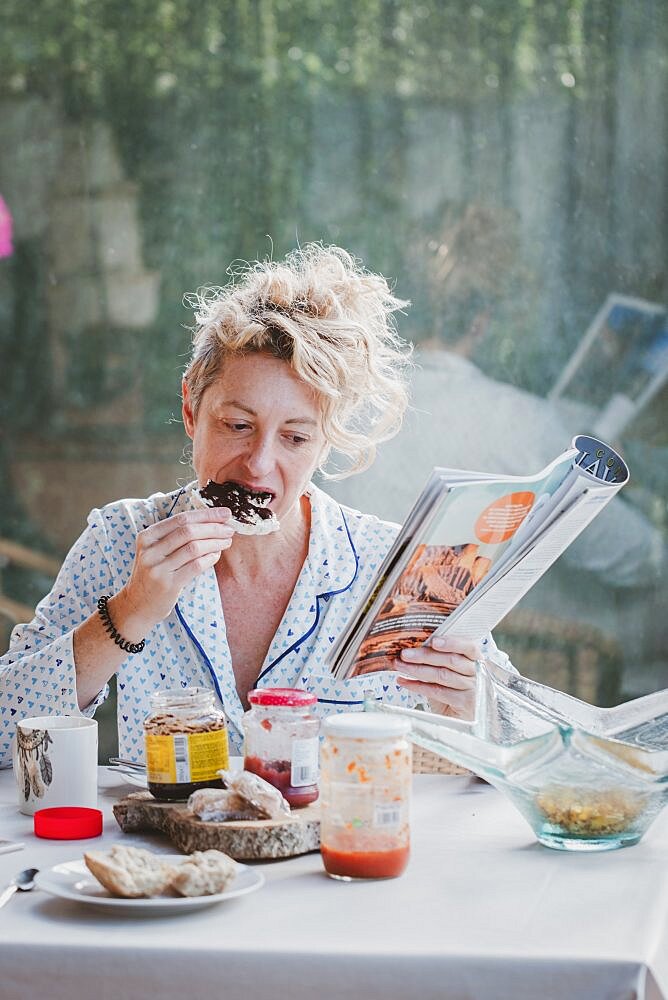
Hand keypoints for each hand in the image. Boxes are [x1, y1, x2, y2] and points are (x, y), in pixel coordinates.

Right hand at [117, 507, 234, 631]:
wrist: (138, 605)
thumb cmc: (153, 574)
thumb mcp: (155, 551)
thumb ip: (175, 536)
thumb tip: (211, 521)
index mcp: (147, 536)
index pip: (181, 519)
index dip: (206, 514)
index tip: (225, 513)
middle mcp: (150, 550)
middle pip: (188, 531)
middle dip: (213, 528)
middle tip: (229, 529)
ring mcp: (157, 568)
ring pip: (194, 548)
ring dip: (215, 543)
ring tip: (227, 542)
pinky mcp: (168, 584)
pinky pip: (195, 566)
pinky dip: (210, 558)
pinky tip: (216, 555)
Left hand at [394, 635, 481, 719]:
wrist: (461, 719)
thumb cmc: (453, 691)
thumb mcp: (449, 672)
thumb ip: (439, 659)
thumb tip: (413, 647)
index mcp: (476, 660)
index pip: (468, 647)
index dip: (452, 642)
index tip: (433, 641)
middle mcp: (477, 673)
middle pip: (451, 660)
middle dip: (425, 655)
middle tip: (405, 654)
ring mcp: (473, 689)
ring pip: (442, 675)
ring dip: (417, 669)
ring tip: (400, 665)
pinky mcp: (464, 704)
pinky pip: (437, 692)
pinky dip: (418, 686)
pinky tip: (405, 681)